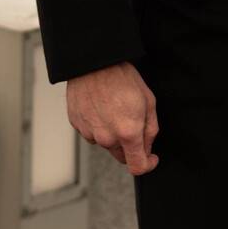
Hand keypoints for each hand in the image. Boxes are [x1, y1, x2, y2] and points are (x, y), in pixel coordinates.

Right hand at [66, 60, 159, 175]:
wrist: (94, 62)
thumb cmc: (122, 78)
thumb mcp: (149, 101)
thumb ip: (150, 131)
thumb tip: (147, 148)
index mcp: (128, 133)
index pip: (137, 167)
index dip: (147, 164)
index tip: (150, 157)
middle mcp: (106, 138)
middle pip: (121, 155)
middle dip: (129, 146)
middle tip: (132, 122)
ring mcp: (89, 132)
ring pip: (105, 143)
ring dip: (111, 133)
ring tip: (113, 108)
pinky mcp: (77, 125)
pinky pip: (91, 132)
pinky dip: (97, 125)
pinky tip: (100, 107)